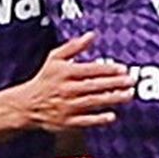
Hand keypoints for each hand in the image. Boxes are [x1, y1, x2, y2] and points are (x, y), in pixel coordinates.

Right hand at [16, 33, 132, 130]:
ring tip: (129, 95)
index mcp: (64, 73)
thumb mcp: (55, 59)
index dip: (107, 69)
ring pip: (92, 102)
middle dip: (114, 83)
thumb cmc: (46, 79)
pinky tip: (112, 116)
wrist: (27, 104)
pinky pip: (85, 121)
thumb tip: (92, 35)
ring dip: (111, 99)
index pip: (89, 70)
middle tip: (131, 81)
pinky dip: (98, 119)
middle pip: (94, 86)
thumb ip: (74, 47)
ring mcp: (67, 106)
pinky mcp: (67, 122)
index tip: (123, 68)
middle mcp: (66, 89)